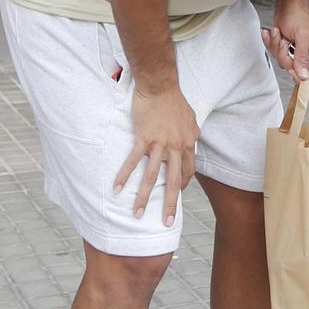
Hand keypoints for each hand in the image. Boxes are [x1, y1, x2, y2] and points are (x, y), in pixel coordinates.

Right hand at [116, 83, 197, 227]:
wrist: (160, 86)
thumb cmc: (174, 100)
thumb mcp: (191, 119)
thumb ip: (190, 134)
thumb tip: (191, 142)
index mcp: (188, 143)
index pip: (187, 171)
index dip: (182, 185)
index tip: (176, 195)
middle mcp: (176, 147)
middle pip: (173, 182)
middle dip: (169, 204)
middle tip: (166, 222)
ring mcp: (159, 144)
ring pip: (151, 176)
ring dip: (143, 197)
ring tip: (137, 214)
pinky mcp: (143, 138)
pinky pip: (133, 161)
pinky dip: (124, 176)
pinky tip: (117, 189)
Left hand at [262, 0, 308, 80]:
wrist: (286, 6)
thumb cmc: (298, 17)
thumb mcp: (302, 36)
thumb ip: (302, 57)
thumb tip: (304, 76)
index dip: (306, 79)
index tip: (293, 71)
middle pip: (296, 72)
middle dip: (286, 57)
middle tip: (285, 43)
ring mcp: (297, 54)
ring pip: (284, 64)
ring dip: (278, 48)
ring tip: (281, 34)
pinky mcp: (287, 51)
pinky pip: (277, 56)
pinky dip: (273, 44)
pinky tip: (276, 33)